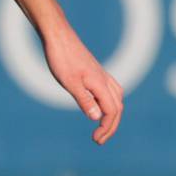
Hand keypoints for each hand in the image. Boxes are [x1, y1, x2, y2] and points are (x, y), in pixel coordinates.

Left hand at [43, 27, 123, 144]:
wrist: (58, 35)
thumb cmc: (61, 58)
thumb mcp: (69, 82)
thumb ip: (84, 100)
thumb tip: (97, 118)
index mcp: (100, 84)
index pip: (112, 111)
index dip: (106, 128)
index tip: (96, 139)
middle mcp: (105, 79)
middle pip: (117, 107)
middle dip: (110, 126)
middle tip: (98, 140)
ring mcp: (101, 75)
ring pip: (116, 98)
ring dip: (112, 115)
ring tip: (102, 127)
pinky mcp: (95, 71)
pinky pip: (110, 90)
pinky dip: (109, 102)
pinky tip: (98, 106)